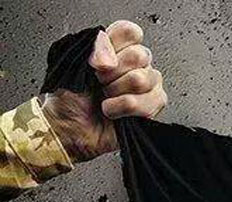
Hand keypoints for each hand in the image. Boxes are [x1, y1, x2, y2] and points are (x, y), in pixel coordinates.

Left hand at [40, 20, 167, 162]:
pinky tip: (114, 112)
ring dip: (116, 93)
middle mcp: (135, 65)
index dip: (114, 45)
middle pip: (140, 55)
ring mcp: (148, 85)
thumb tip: (110, 61)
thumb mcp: (72, 63)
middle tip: (99, 83)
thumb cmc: (68, 99)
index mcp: (116, 49)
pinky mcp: (154, 106)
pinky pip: (148, 102)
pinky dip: (123, 108)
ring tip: (106, 99)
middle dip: (112, 74)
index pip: (130, 32)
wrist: (69, 129)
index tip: (96, 63)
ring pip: (143, 79)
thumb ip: (93, 49)